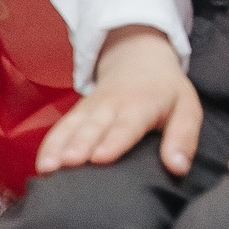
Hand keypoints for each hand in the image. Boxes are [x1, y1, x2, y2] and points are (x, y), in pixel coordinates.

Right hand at [36, 26, 201, 176]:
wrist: (139, 59)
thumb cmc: (166, 92)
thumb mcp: (187, 109)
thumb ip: (183, 138)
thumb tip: (179, 168)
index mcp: (142, 104)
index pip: (127, 124)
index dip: (114, 140)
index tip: (101, 157)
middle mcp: (111, 105)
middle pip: (93, 126)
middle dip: (79, 144)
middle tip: (68, 164)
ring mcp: (91, 109)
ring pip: (71, 126)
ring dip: (58, 145)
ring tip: (46, 168)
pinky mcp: (77, 114)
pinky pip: (60, 129)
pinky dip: (48, 145)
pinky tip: (40, 166)